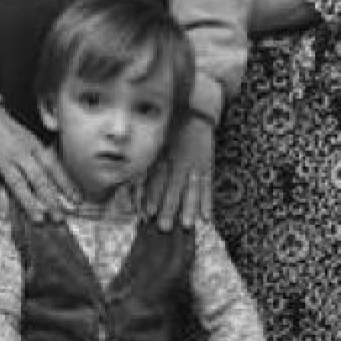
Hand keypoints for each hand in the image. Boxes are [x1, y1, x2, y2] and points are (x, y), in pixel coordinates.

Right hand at [0, 106, 72, 221]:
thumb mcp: (23, 135)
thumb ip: (34, 154)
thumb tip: (50, 177)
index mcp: (31, 144)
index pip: (53, 167)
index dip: (65, 184)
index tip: (76, 199)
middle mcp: (19, 152)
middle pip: (39, 178)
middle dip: (51, 199)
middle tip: (60, 216)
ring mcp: (0, 158)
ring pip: (18, 183)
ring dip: (30, 203)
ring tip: (39, 218)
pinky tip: (2, 214)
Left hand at [144, 115, 214, 230]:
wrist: (195, 113)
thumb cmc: (170, 132)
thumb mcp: (156, 146)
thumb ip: (147, 167)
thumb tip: (132, 186)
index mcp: (165, 156)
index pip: (157, 179)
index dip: (152, 195)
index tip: (147, 212)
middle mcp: (180, 161)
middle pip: (174, 187)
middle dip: (169, 207)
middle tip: (164, 226)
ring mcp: (196, 165)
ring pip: (193, 188)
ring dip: (189, 207)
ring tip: (187, 224)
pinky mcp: (208, 167)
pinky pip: (208, 186)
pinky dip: (208, 202)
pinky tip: (206, 217)